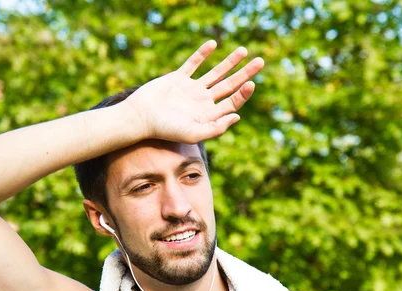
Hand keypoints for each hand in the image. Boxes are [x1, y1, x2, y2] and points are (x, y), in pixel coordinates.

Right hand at [125, 40, 263, 143]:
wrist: (140, 117)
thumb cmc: (165, 129)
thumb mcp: (193, 134)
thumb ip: (216, 128)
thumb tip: (237, 116)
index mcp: (208, 115)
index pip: (232, 102)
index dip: (244, 93)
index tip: (251, 83)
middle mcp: (202, 102)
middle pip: (229, 85)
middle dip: (245, 73)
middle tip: (261, 61)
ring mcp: (190, 89)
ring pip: (215, 73)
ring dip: (229, 62)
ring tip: (243, 50)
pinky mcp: (178, 78)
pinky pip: (192, 63)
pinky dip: (202, 54)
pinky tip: (213, 45)